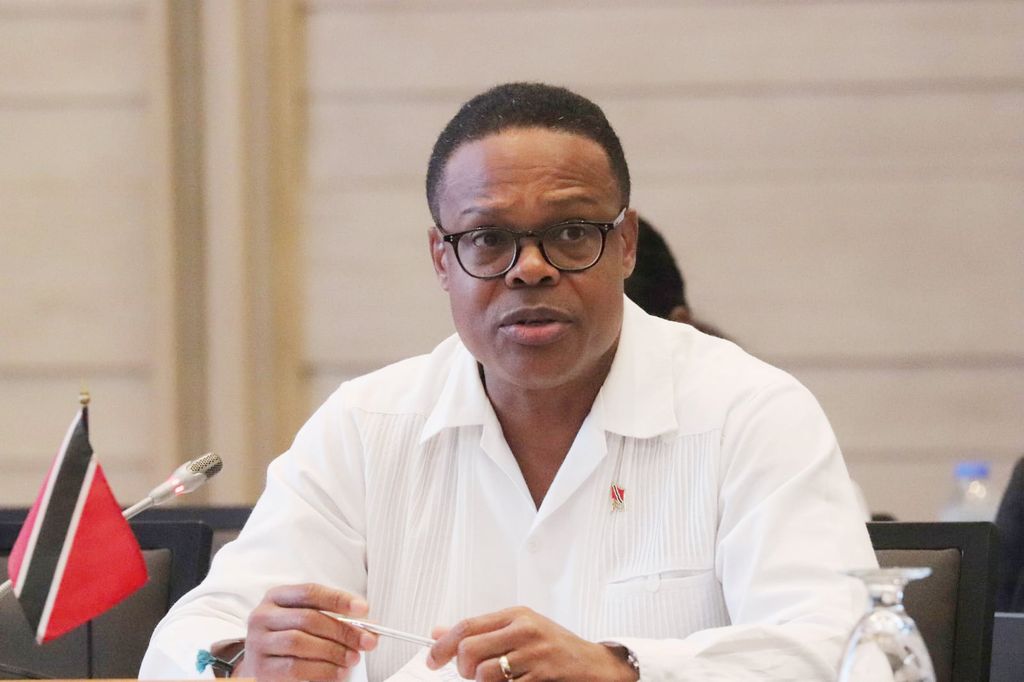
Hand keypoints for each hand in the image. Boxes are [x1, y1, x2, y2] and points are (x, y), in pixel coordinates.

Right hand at [233, 583, 377, 680]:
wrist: (261, 668)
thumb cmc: (290, 640)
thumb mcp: (308, 622)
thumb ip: (335, 619)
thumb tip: (369, 627)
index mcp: (276, 597)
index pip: (310, 592)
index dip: (338, 599)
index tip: (363, 609)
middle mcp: (262, 616)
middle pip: (308, 618)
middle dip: (342, 630)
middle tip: (366, 641)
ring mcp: (257, 643)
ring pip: (300, 642)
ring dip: (333, 651)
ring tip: (353, 658)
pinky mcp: (260, 669)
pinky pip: (294, 667)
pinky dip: (322, 670)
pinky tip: (338, 672)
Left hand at [426, 606, 636, 680]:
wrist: (596, 666)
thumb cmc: (557, 648)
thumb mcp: (520, 631)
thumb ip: (481, 631)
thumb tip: (438, 632)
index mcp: (516, 615)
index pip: (467, 626)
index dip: (443, 646)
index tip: (432, 660)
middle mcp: (525, 631)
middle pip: (469, 650)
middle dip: (462, 669)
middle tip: (470, 674)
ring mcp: (534, 655)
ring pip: (484, 675)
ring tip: (497, 681)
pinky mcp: (542, 677)